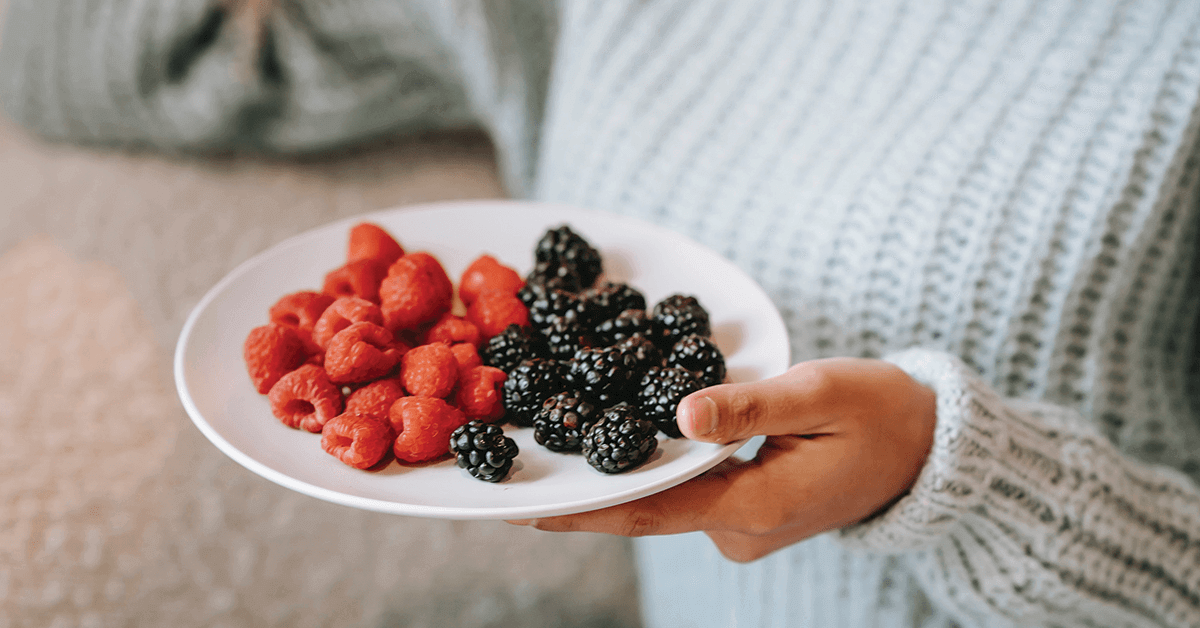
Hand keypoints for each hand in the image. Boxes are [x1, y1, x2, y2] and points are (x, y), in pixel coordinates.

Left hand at [508, 357, 936, 561]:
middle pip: (647, 508)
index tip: (526, 510)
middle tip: (522, 468)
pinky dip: (657, 469)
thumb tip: (682, 412)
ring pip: (666, 500)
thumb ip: (750, 405)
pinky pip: (687, 493)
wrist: (924, 452)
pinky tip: (623, 441)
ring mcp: (744, 529)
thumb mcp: (819, 393)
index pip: (651, 511)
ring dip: (621, 474)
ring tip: (558, 445)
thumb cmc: (880, 413)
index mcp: (757, 505)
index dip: (585, 511)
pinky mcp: (746, 514)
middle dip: (586, 490)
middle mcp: (742, 529)